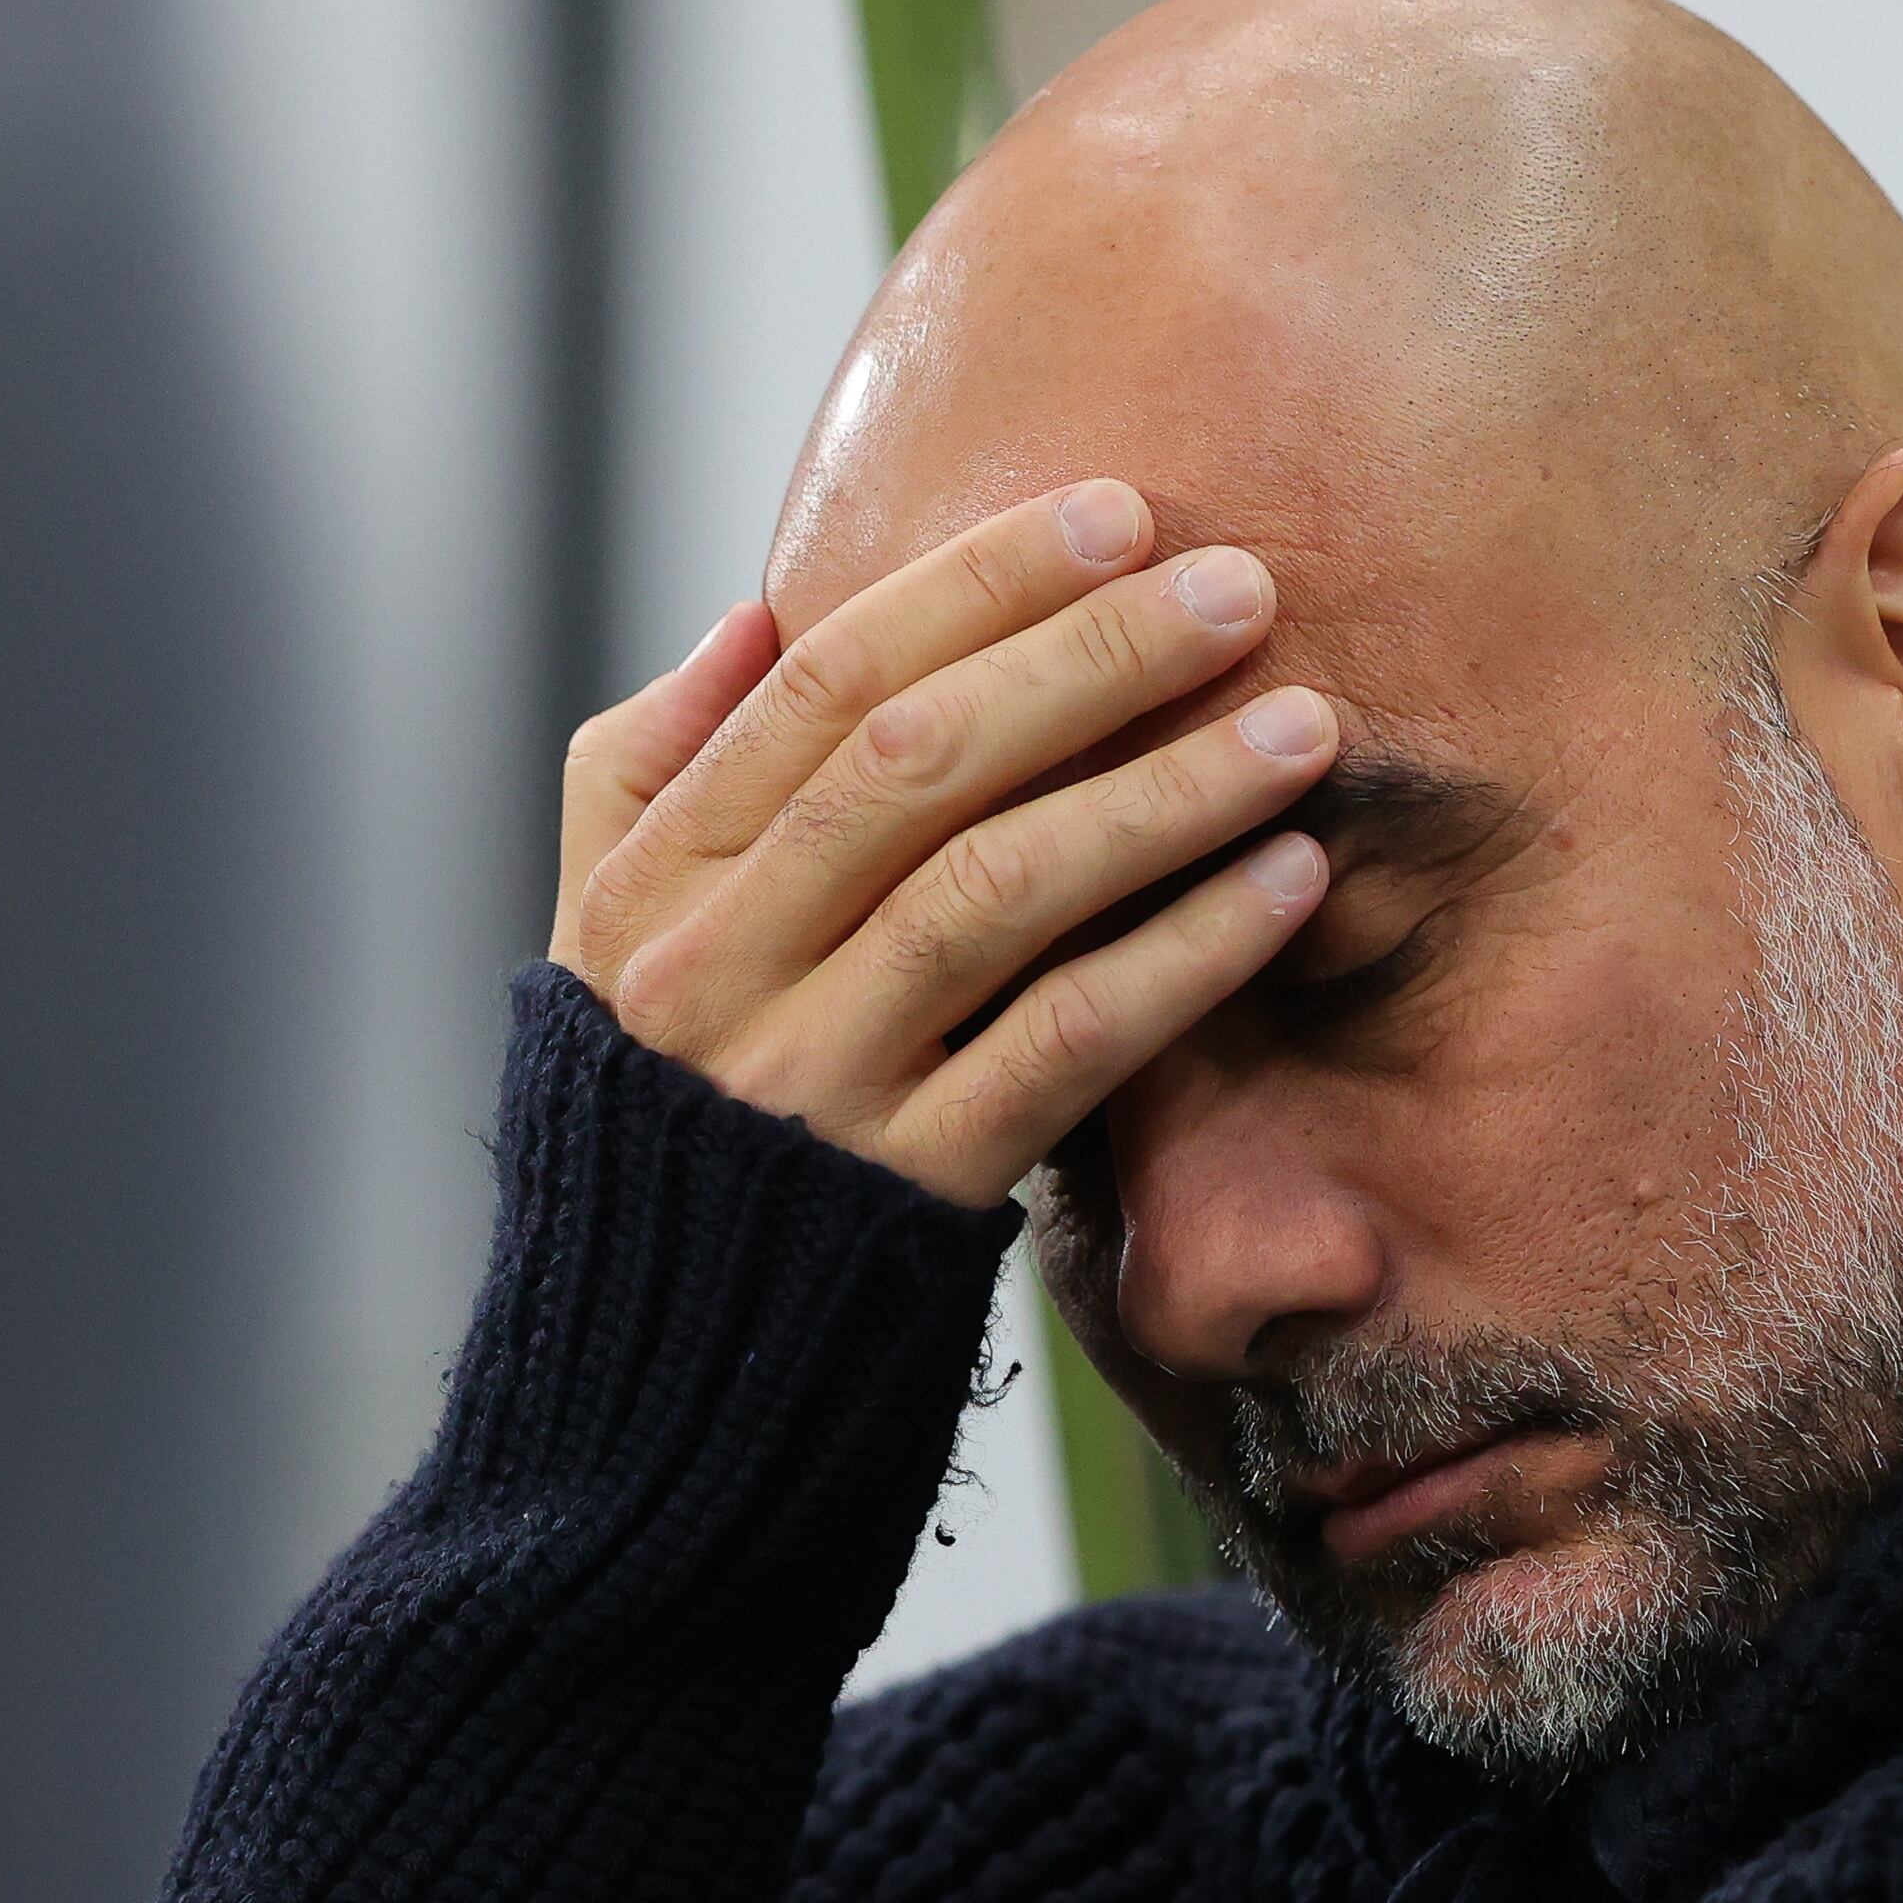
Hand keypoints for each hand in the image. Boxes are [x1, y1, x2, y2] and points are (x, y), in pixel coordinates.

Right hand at [552, 479, 1334, 1207]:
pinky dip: (1183, 955)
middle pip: (919, 762)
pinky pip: (1064, 1044)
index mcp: (650, 884)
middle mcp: (715, 969)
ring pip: (1001, 888)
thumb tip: (756, 618)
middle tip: (1243, 589)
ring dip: (1168, 791)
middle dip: (1094, 656)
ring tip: (1301, 730)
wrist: (654, 1389)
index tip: (1117, 512)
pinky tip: (1282, 887)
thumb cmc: (665, 1134)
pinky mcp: (908, 1191)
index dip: (979, 584)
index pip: (825, 682)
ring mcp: (810, 1082)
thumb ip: (653, 775)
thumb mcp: (601, 948)